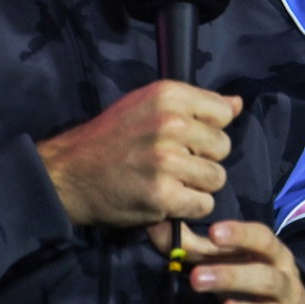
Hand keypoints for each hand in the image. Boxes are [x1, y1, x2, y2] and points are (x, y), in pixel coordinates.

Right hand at [37, 81, 242, 226]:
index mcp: (169, 96)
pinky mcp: (162, 193)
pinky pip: (203, 204)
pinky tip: (165, 199)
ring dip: (197, 186)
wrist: (67, 175)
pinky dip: (188, 208)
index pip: (224, 113)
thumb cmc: (111, 138)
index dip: (209, 129)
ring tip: (169, 181)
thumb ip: (195, 104)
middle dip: (204, 159)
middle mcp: (171, 123)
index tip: (185, 138)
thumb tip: (237, 104)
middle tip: (174, 164)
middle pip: (223, 147)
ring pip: (217, 178)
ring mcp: (167, 160)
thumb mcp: (148, 105)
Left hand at [150, 219, 304, 303]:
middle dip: (233, 276)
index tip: (214, 232)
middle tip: (197, 278)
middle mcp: (285, 285)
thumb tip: (157, 228)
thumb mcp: (234, 263)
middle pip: (266, 278)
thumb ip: (197, 248)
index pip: (263, 240)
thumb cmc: (255, 285)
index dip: (240, 235)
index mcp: (274, 258)